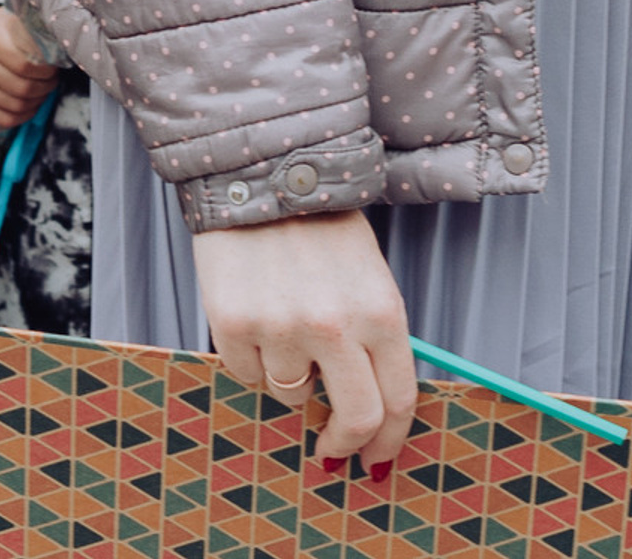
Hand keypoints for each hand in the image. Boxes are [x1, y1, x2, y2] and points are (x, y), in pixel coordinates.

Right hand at [0, 6, 59, 129]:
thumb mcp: (14, 19)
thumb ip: (33, 35)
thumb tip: (60, 55)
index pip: (24, 64)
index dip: (46, 71)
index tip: (54, 67)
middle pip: (20, 88)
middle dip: (44, 87)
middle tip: (52, 81)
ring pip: (14, 106)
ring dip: (37, 102)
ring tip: (43, 91)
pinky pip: (2, 119)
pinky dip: (23, 116)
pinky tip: (31, 105)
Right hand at [194, 211, 416, 470]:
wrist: (258, 172)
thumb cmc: (320, 225)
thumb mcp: (368, 273)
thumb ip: (375, 337)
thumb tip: (374, 410)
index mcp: (381, 309)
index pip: (398, 399)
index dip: (389, 440)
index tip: (376, 458)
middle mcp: (336, 324)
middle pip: (355, 418)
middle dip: (344, 445)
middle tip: (330, 451)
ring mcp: (282, 327)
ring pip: (292, 395)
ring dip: (291, 375)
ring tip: (284, 321)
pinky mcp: (233, 325)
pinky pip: (247, 374)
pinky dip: (252, 356)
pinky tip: (255, 311)